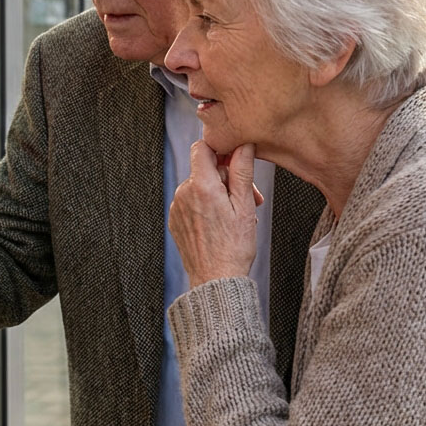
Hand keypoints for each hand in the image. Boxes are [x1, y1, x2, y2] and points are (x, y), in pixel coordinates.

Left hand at [168, 141, 257, 287]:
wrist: (215, 279)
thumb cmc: (234, 247)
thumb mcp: (245, 206)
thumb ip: (242, 171)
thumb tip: (243, 145)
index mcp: (201, 186)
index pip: (202, 147)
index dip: (220, 151)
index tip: (235, 161)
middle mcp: (183, 193)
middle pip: (205, 169)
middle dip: (227, 179)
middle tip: (250, 199)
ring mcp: (176, 207)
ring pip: (199, 187)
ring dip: (218, 194)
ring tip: (236, 216)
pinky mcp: (175, 220)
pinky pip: (191, 202)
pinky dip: (206, 207)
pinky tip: (220, 224)